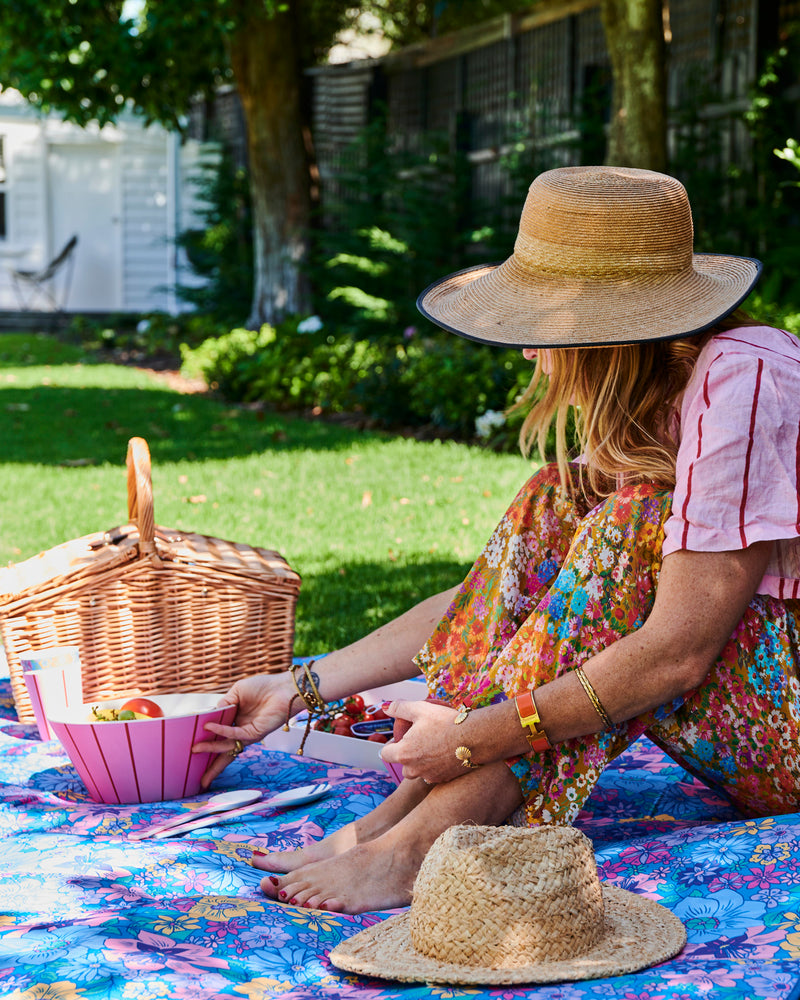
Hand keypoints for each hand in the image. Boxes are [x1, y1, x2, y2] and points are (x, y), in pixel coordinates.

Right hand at [192, 672, 293, 787]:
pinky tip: (209, 727)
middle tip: (195, 772)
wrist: (283, 688)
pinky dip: (221, 730)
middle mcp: (241, 730)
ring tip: (195, 749)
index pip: (219, 735)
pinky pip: (235, 734)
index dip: (207, 740)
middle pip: (223, 749)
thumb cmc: (263, 687)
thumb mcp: (237, 692)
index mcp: (236, 720)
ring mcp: (248, 734)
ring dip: (210, 747)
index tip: (193, 747)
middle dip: (210, 763)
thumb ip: (223, 704)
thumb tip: (210, 715)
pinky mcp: (255, 733)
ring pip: (226, 746)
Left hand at [381, 699, 468, 783]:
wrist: (475, 738)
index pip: (385, 754)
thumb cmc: (446, 722)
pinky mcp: (444, 779)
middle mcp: (414, 769)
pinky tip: (446, 752)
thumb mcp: (420, 709)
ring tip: (434, 746)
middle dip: (408, 755)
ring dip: (422, 762)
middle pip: (403, 765)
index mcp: (404, 753)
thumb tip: (386, 707)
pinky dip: (436, 766)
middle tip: (420, 740)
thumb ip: (400, 708)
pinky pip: (434, 774)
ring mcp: (429, 776)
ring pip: (419, 771)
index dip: (391, 745)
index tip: (401, 737)